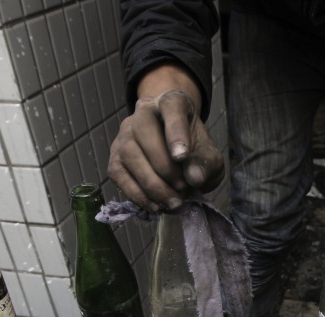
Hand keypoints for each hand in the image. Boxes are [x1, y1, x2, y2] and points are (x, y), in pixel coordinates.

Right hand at [108, 65, 223, 210]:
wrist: (178, 151)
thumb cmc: (194, 148)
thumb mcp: (210, 155)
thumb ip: (206, 163)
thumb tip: (194, 178)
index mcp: (172, 102)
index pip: (171, 107)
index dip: (176, 132)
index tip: (182, 157)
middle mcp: (143, 112)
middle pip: (144, 131)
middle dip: (163, 166)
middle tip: (182, 189)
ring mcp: (124, 134)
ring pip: (129, 154)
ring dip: (152, 184)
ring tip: (173, 202)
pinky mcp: (115, 157)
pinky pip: (119, 175)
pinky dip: (137, 194)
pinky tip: (156, 205)